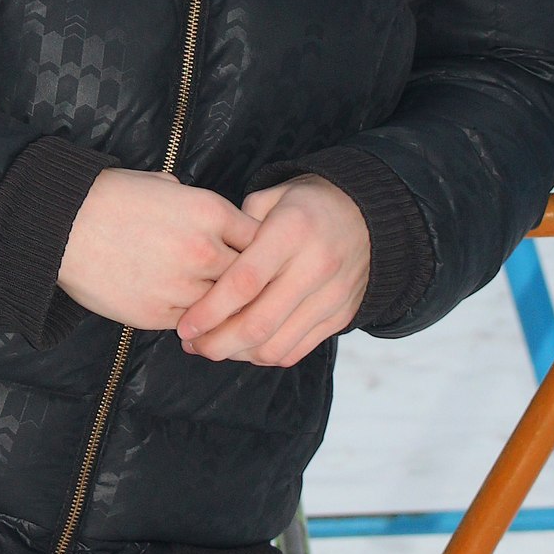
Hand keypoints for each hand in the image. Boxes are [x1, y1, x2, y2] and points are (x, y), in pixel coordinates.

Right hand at [57, 168, 258, 331]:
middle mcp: (204, 249)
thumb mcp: (164, 184)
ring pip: (223, 308)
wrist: (63, 224)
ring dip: (224, 310)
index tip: (258, 259)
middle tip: (252, 294)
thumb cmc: (111, 197)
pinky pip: (192, 324)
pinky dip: (196, 323)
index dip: (261, 251)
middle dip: (250, 286)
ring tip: (225, 313)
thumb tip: (211, 217)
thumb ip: (196, 203)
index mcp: (210, 211)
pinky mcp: (158, 314)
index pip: (260, 240)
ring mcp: (182, 285)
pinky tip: (196, 320)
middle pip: (250, 279)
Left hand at [175, 176, 369, 367]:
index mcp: (292, 230)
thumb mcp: (272, 198)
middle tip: (191, 343)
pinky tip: (243, 346)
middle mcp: (315, 266)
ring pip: (276, 345)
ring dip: (237, 355)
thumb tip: (206, 268)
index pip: (245, 282)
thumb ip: (237, 229)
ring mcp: (331, 296)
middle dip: (217, 342)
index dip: (210, 310)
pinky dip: (264, 355)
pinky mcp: (340, 316)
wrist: (368, 215)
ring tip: (211, 347)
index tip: (185, 325)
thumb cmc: (305, 206)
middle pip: (258, 323)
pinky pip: (296, 350)